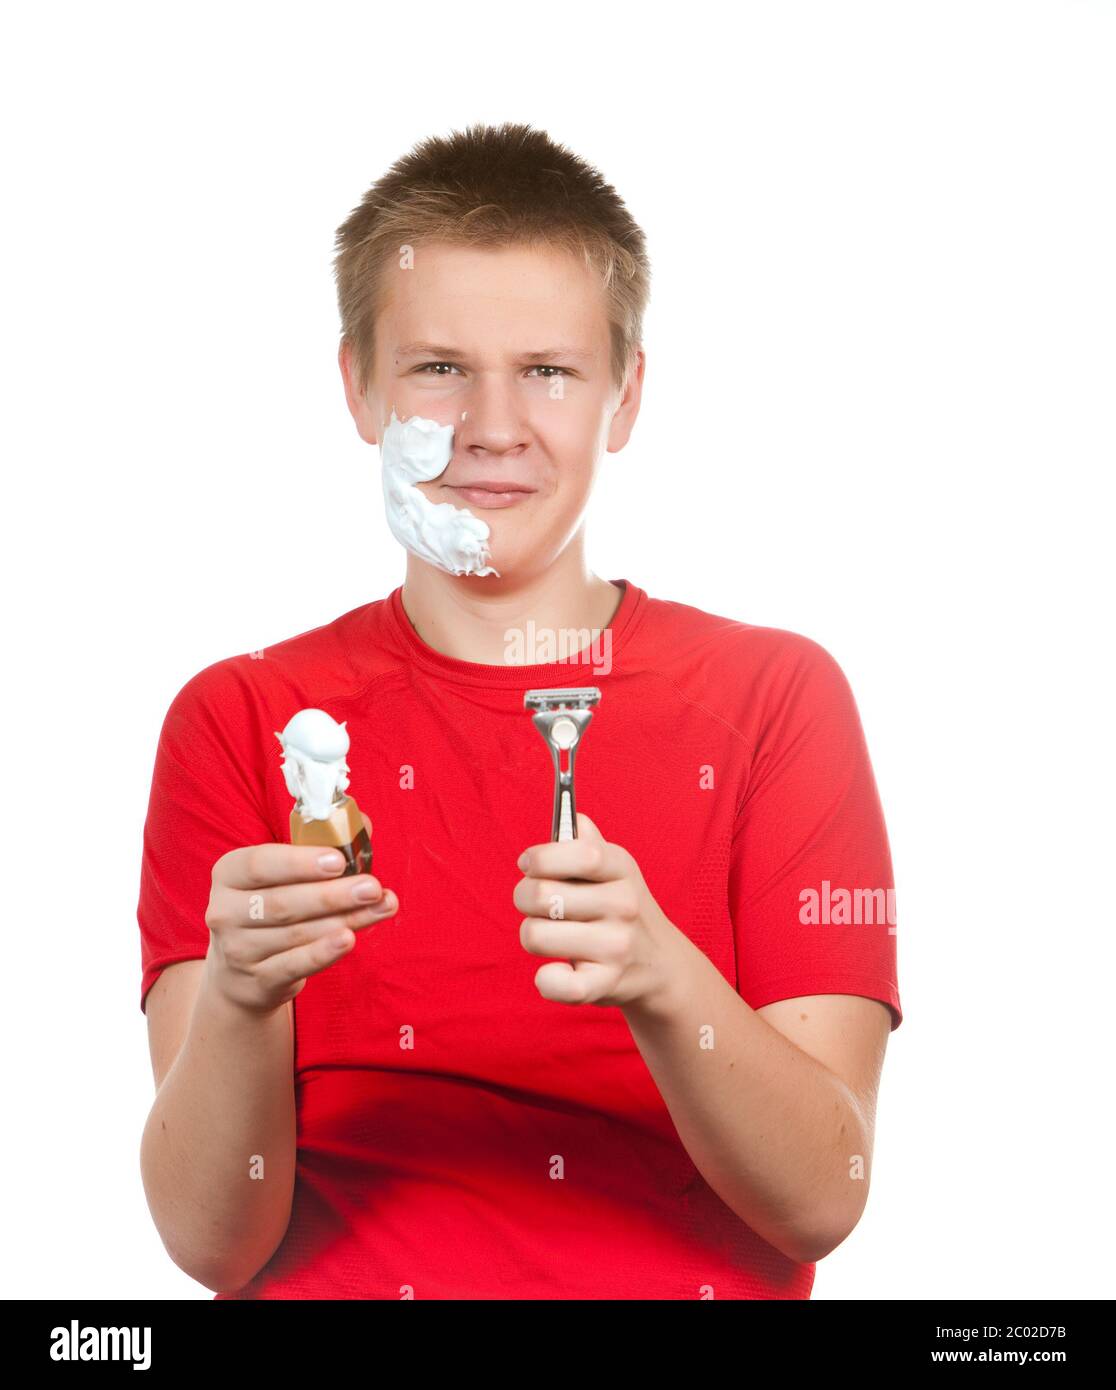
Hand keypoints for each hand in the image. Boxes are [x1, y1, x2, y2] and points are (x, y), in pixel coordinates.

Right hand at [204, 814, 396, 1013]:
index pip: (259, 864)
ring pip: (296, 933)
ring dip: (344, 919)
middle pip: (283, 902)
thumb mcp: (282, 876)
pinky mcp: (258, 980)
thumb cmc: (273, 906)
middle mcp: (225, 911)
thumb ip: (321, 846)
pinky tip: (349, 939)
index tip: (338, 861)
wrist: (240, 972)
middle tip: (372, 887)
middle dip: (333, 895)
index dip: (299, 863)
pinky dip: (323, 953)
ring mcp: (238, 950)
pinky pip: (295, 965)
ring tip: (381, 907)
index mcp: (229, 873)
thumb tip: (362, 824)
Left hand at [513, 813, 683, 1012]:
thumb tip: (573, 818)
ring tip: (552, 936)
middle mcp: (623, 904)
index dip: (541, 857)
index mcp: (622, 868)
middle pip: (540, 895)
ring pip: (535, 935)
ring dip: (532, 936)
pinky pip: (556, 983)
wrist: (660, 966)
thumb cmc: (622, 909)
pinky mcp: (605, 984)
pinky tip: (555, 970)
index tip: (528, 865)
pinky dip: (546, 980)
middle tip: (537, 906)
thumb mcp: (616, 870)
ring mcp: (616, 946)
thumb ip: (590, 843)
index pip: (579, 853)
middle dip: (525, 898)